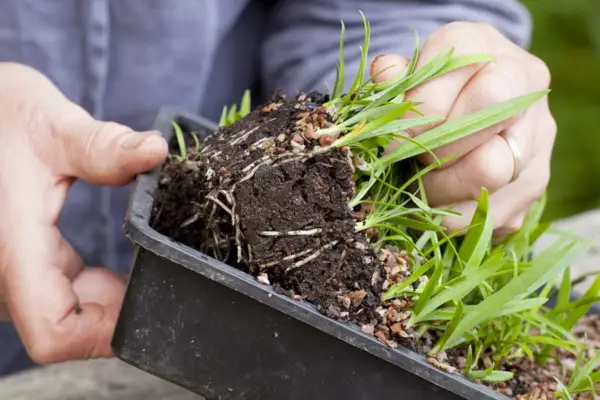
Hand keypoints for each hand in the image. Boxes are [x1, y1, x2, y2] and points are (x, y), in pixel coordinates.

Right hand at [0, 63, 167, 362]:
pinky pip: (54, 299)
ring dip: (102, 302)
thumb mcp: (51, 126)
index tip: (149, 298)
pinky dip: (88, 291)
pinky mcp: (14, 268)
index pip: (54, 334)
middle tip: (157, 274)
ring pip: (60, 318)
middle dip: (115, 312)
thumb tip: (155, 151)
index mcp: (9, 247)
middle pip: (64, 330)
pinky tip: (110, 269)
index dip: (105, 334)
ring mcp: (3, 276)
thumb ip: (104, 147)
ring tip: (135, 266)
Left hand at [370, 22, 554, 237]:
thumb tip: (386, 72)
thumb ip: (397, 77)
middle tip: (405, 160)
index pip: (466, 72)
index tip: (396, 132)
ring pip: (490, 174)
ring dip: (440, 190)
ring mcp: (538, 140)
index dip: (424, 106)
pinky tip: (434, 201)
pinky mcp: (533, 185)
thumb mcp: (411, 76)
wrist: (469, 111)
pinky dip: (450, 215)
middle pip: (489, 121)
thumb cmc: (430, 92)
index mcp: (492, 51)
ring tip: (417, 184)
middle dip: (435, 151)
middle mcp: (526, 89)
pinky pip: (488, 213)